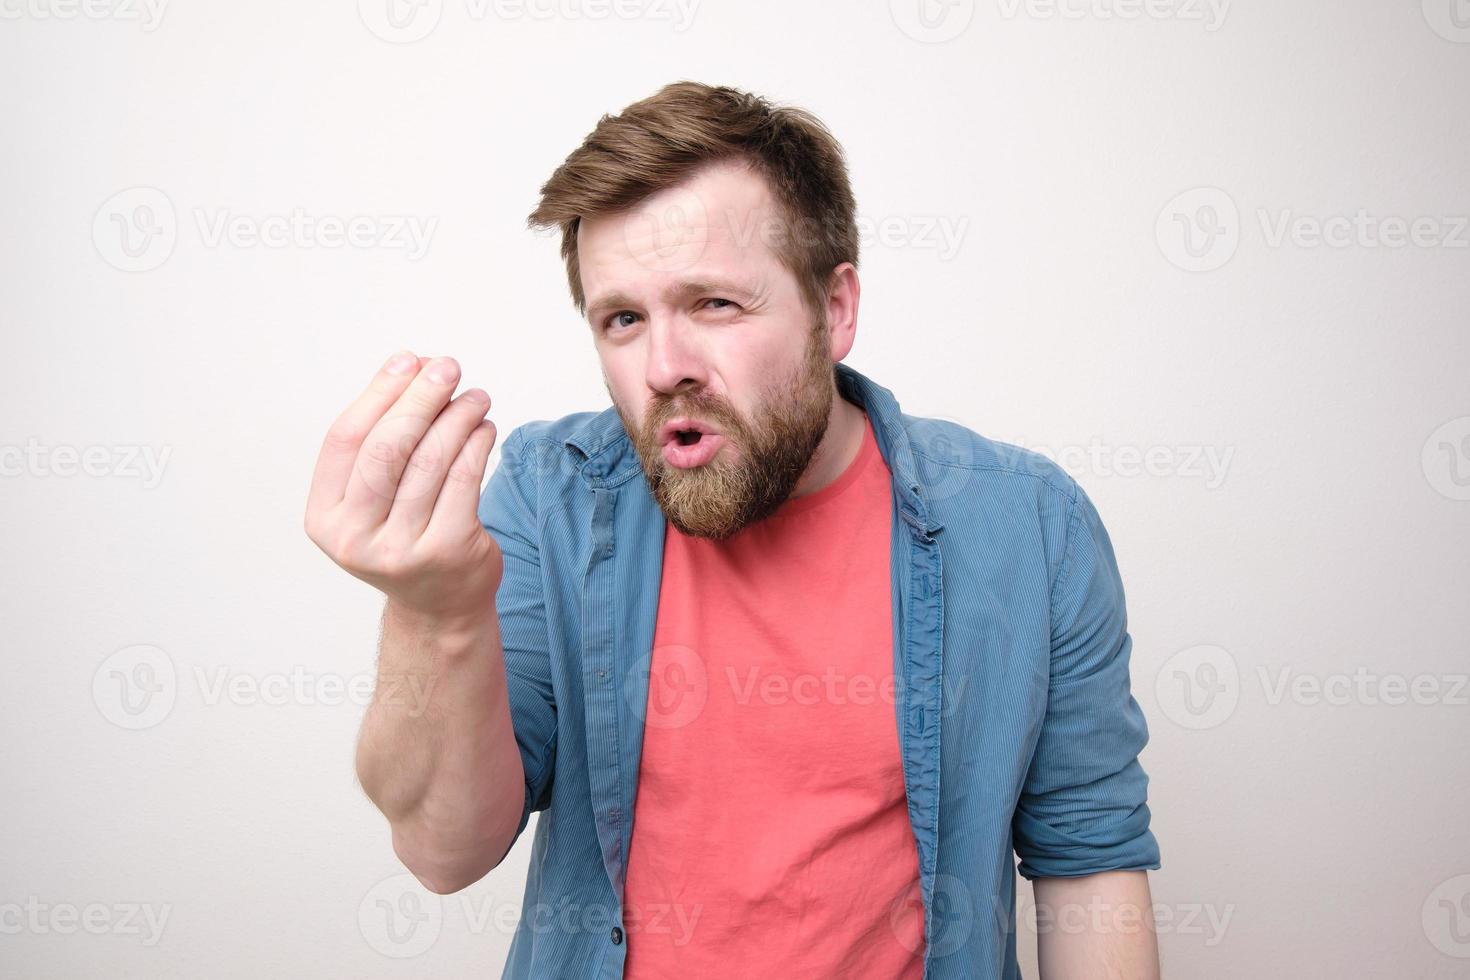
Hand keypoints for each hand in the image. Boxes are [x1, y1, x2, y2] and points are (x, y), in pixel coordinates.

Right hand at [305, 351, 502, 627]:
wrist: (439, 605)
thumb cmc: (407, 535)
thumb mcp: (374, 498)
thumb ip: (381, 440)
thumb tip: (410, 366)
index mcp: (324, 517)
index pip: (345, 439)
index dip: (378, 393)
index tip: (407, 360)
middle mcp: (354, 538)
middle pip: (387, 447)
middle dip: (420, 398)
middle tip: (448, 367)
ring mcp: (401, 549)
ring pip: (430, 459)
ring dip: (457, 416)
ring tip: (475, 396)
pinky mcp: (448, 550)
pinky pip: (465, 479)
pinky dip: (477, 444)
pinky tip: (484, 427)